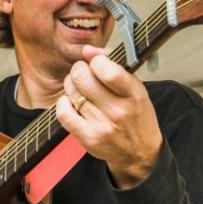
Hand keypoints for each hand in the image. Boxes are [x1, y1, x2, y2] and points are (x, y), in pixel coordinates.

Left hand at [55, 46, 162, 188]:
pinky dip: (63, 103)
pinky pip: (63, 113)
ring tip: (79, 88)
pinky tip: (71, 102)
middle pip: (82, 78)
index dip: (95, 61)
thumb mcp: (135, 88)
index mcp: (133, 94)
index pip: (107, 71)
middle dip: (79, 70)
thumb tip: (87, 50)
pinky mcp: (89, 139)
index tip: (97, 63)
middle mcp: (118, 111)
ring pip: (71, 92)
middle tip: (83, 73)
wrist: (139, 153)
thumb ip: (113, 65)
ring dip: (71, 85)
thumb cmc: (136, 115)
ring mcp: (102, 126)